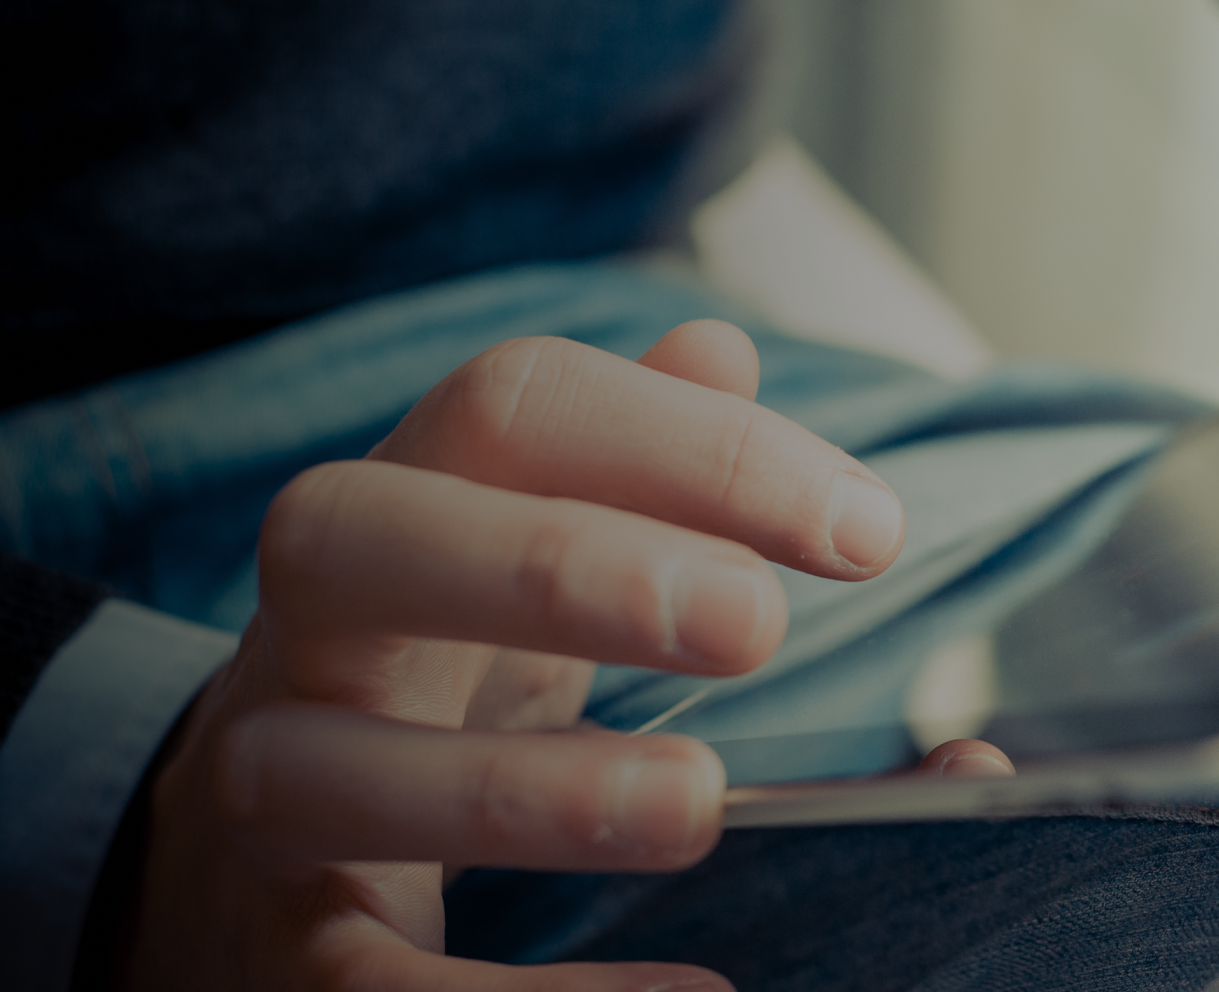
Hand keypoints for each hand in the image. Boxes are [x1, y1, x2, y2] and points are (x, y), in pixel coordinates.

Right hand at [119, 320, 1010, 990]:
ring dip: (522, 790)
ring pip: (327, 768)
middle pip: (357, 539)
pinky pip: (371, 983)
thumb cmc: (432, 680)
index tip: (867, 532)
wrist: (226, 862)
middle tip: (756, 624)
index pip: (512, 408)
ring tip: (699, 804)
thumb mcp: (517, 558)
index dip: (690, 445)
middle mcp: (311, 631)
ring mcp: (272, 788)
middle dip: (557, 566)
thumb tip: (718, 345)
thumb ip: (627, 459)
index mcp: (403, 508)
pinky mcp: (286, 953)